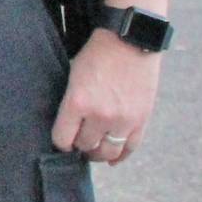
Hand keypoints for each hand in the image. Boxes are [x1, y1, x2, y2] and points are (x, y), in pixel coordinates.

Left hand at [52, 30, 162, 165]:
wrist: (129, 40)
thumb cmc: (96, 55)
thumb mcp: (72, 76)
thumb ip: (70, 103)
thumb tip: (67, 127)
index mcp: (77, 102)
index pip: (62, 139)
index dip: (60, 142)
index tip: (61, 139)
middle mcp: (99, 115)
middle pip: (84, 146)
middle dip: (79, 145)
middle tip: (78, 142)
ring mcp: (123, 119)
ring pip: (107, 152)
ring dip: (98, 153)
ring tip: (93, 149)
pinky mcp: (141, 119)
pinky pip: (130, 148)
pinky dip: (120, 157)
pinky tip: (113, 160)